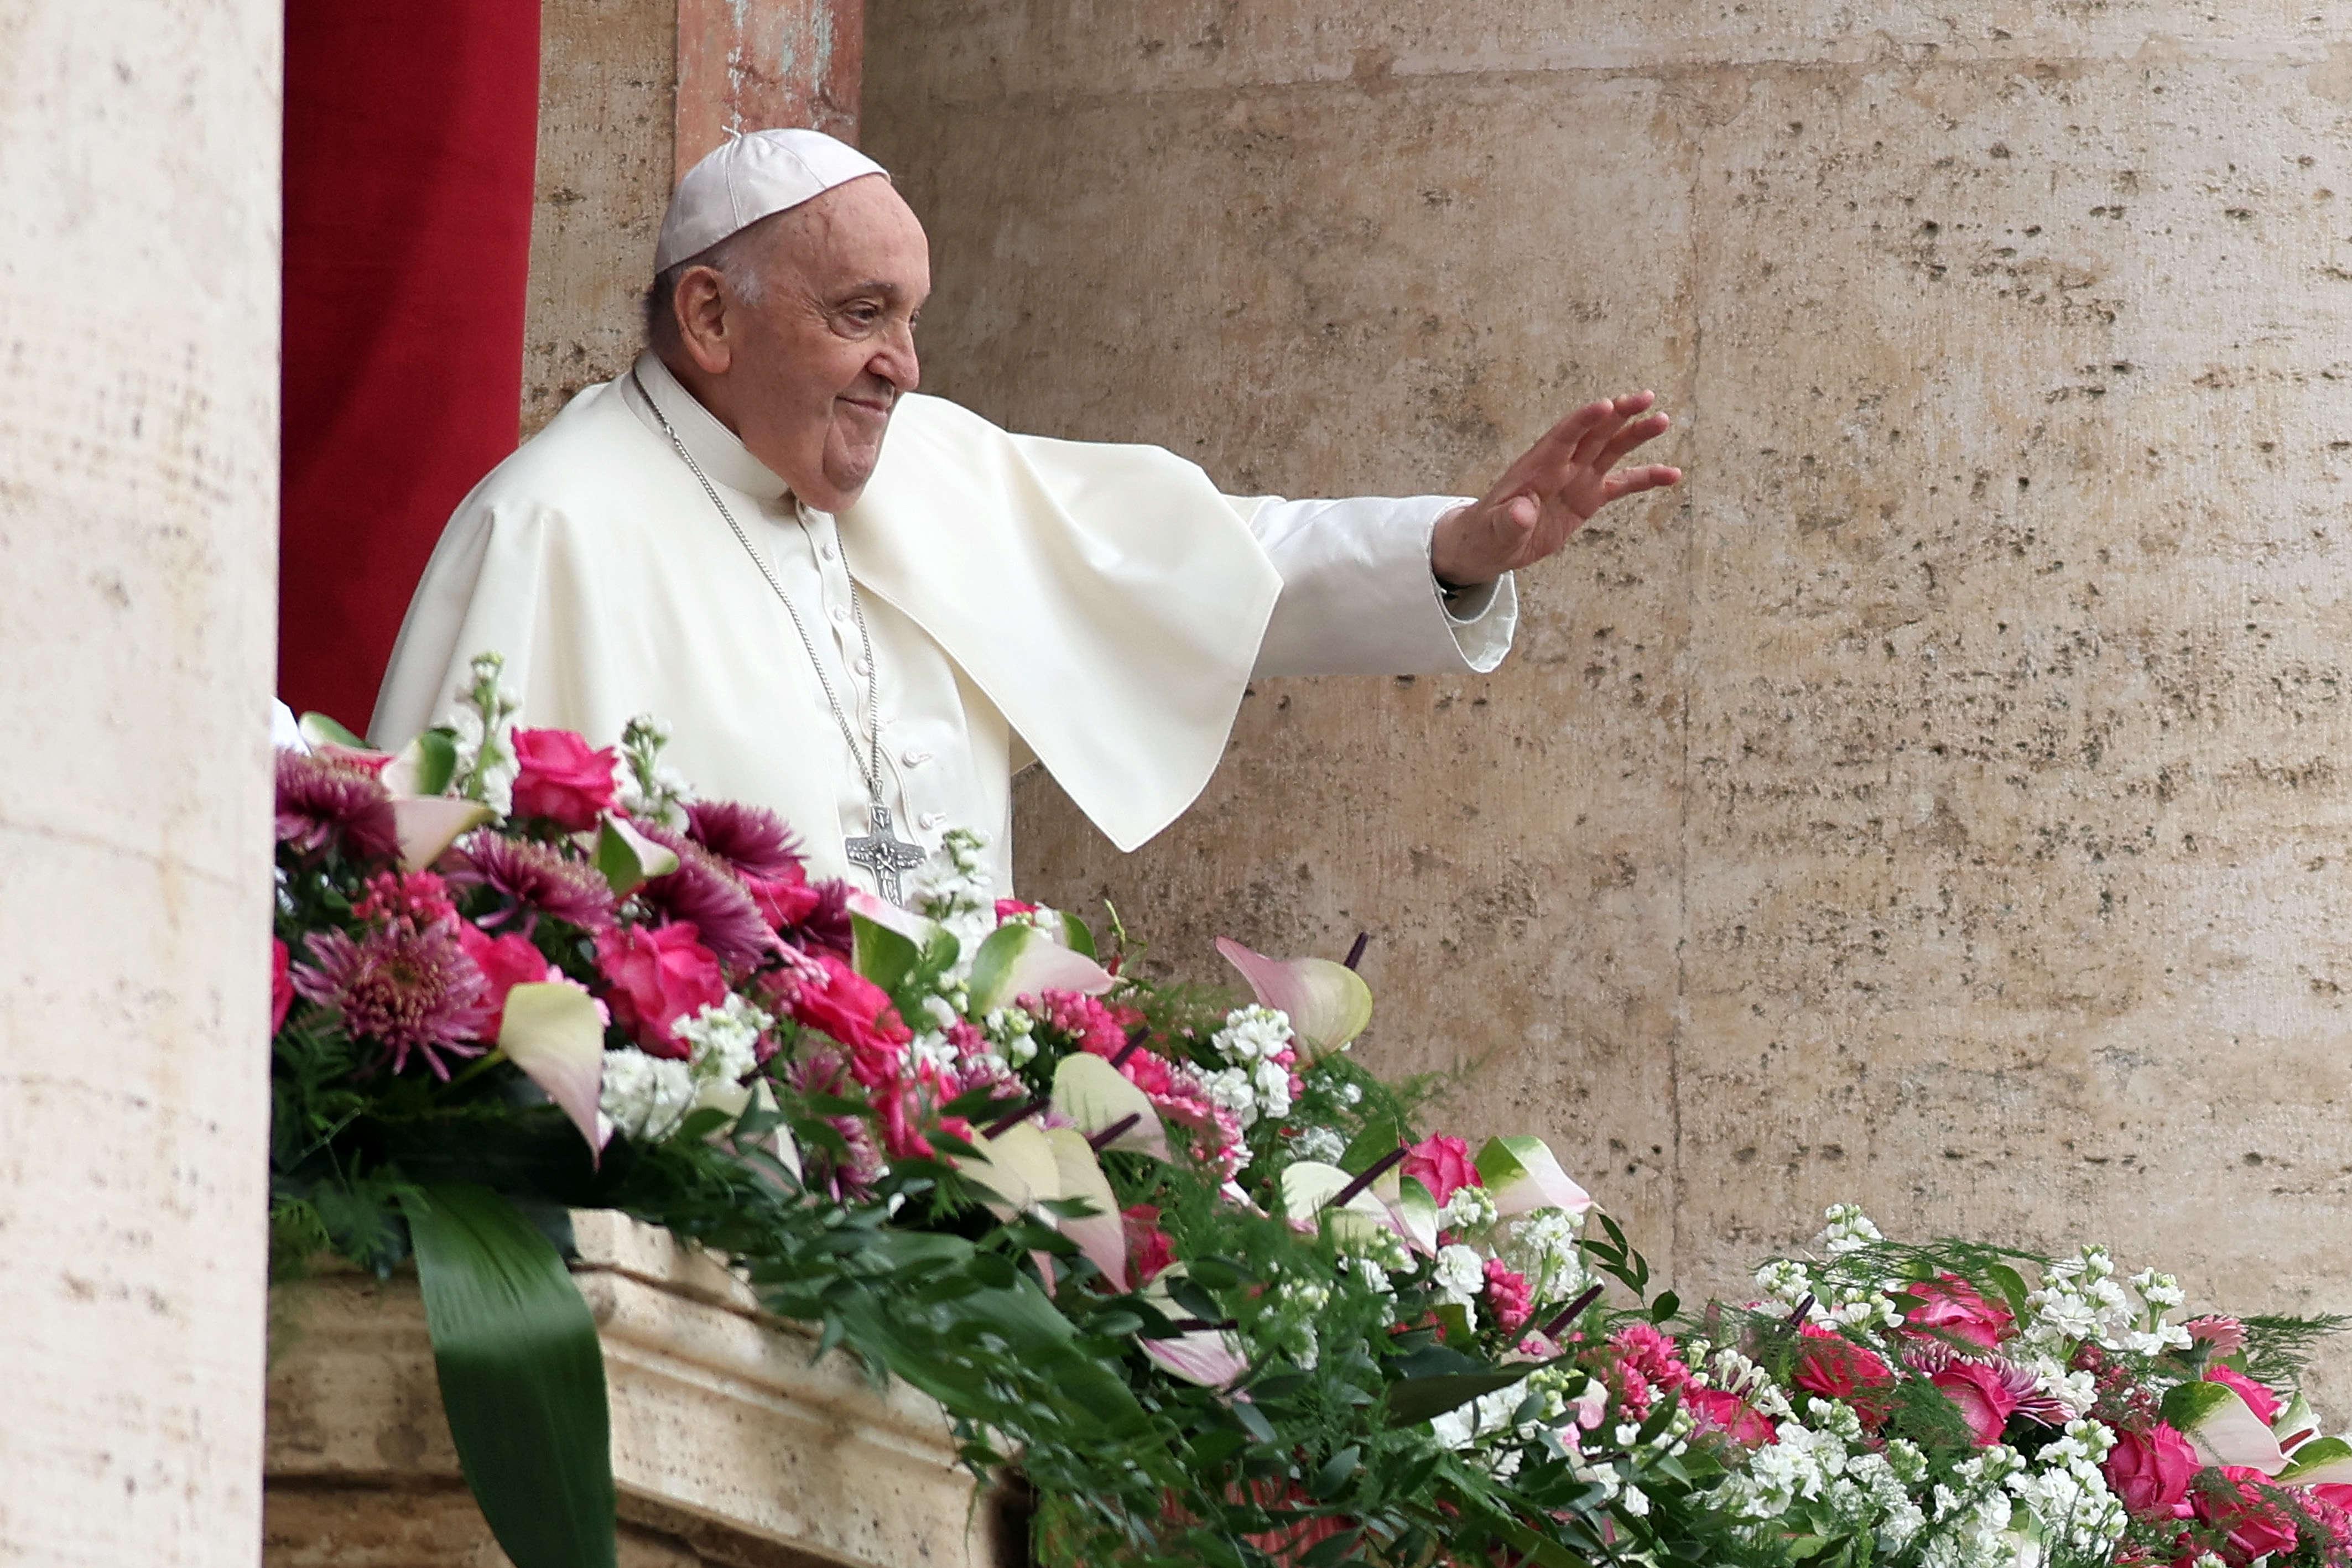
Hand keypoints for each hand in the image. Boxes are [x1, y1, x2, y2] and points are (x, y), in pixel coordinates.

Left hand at [1429, 391, 1681, 585]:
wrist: (1493, 542)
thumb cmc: (1489, 532)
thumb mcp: (1495, 531)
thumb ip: (1509, 520)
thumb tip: (1522, 511)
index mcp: (1537, 468)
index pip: (1562, 438)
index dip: (1583, 421)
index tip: (1605, 405)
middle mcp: (1562, 466)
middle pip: (1594, 433)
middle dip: (1618, 414)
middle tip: (1645, 397)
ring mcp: (1578, 479)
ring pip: (1612, 450)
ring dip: (1636, 435)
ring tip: (1662, 420)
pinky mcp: (1589, 497)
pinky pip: (1623, 484)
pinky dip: (1646, 478)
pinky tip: (1672, 474)